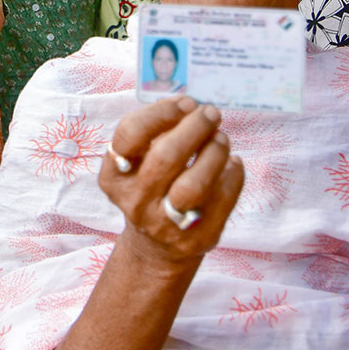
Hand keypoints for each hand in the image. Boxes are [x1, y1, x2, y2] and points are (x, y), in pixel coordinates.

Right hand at [98, 96, 243, 271]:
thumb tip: (191, 106)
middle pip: (166, 157)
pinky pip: (222, 199)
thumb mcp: (139, 162)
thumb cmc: (151, 188)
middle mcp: (136, 201)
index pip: (130, 135)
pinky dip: (233, 174)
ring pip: (194, 184)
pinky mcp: (198, 237)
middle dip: (194, 128)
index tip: (185, 102)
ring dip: (214, 152)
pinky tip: (231, 164)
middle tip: (211, 113)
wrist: (156, 246)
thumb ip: (156, 133)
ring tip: (221, 138)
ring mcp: (166, 223)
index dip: (161, 113)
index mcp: (115, 176)